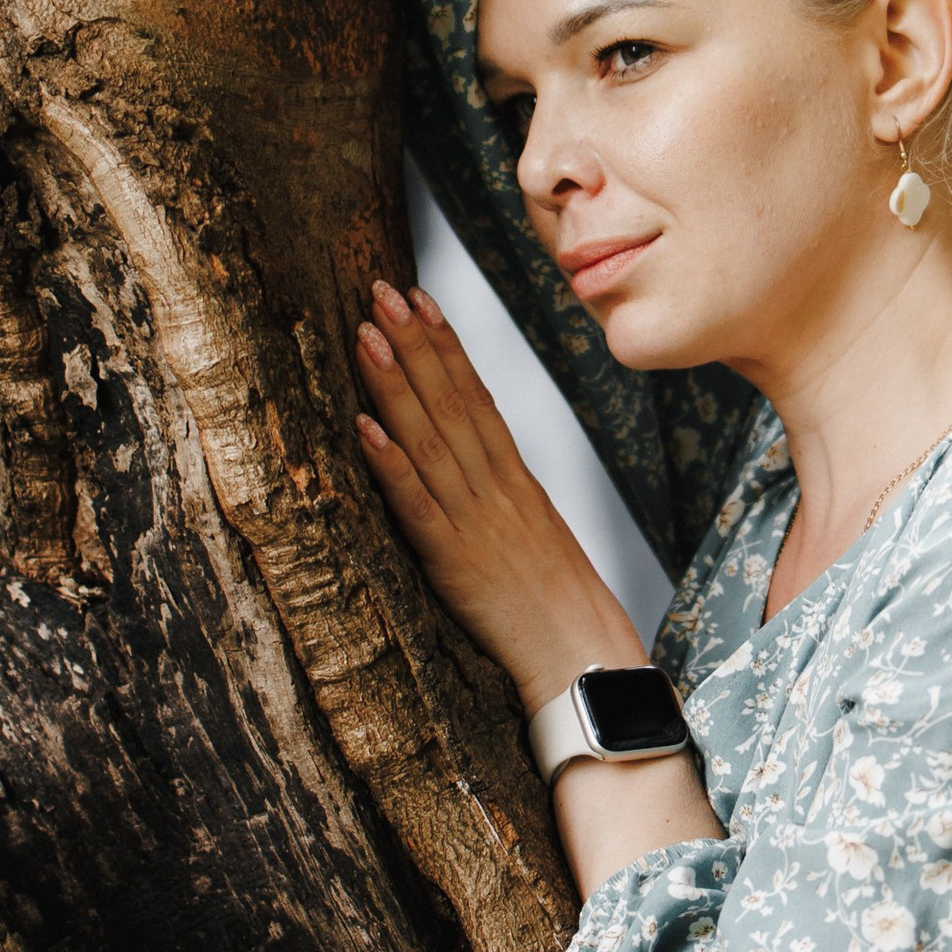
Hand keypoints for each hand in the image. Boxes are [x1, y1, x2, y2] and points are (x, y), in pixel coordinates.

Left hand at [354, 280, 641, 705]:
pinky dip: (390, 464)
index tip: (422, 298)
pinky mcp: (454, 564)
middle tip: (381, 289)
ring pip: (430, 440)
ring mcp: (475, 522)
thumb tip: (473, 472)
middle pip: (452, 403)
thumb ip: (505, 503)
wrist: (586, 662)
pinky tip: (364, 427)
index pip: (478, 398)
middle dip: (416, 342)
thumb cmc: (563, 614)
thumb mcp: (538, 541)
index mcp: (517, 483)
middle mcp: (497, 490)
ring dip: (396, 384)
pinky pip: (417, 507)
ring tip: (366, 333)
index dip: (446, 346)